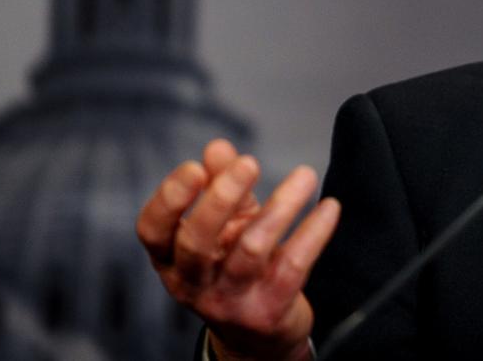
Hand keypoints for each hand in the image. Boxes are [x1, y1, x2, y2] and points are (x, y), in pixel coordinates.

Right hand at [137, 139, 340, 360]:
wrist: (260, 337)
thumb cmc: (235, 265)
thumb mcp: (225, 224)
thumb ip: (220, 185)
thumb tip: (218, 147)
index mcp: (171, 259)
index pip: (152, 231)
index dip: (169, 199)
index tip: (194, 168)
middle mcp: (193, 283)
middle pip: (197, 242)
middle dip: (221, 198)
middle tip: (249, 163)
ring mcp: (230, 301)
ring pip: (251, 250)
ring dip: (281, 206)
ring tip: (305, 175)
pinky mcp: (268, 311)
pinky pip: (293, 267)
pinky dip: (313, 233)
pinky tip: (330, 207)